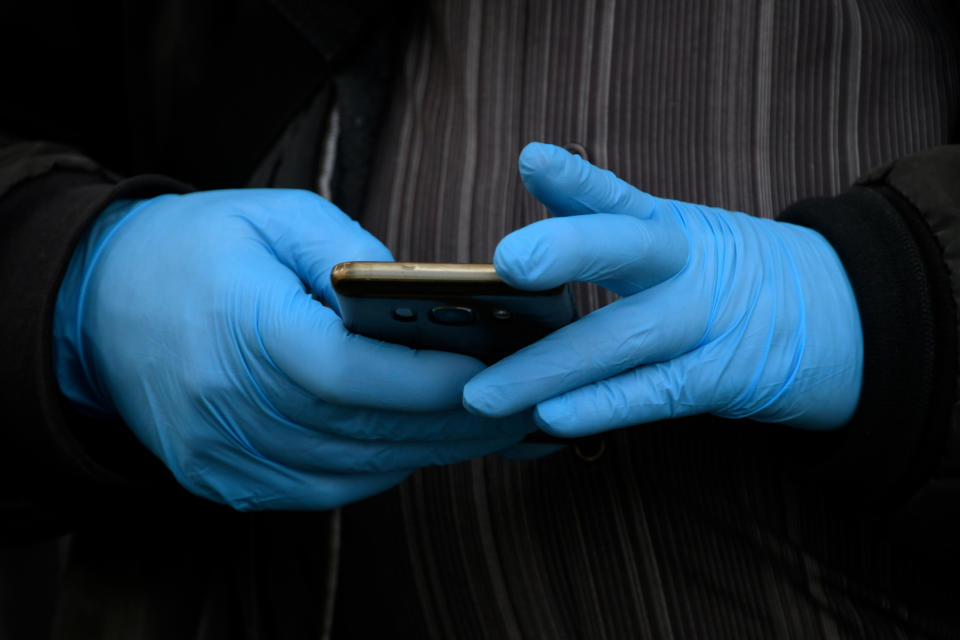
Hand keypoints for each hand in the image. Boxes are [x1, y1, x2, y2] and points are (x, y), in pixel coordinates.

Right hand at [55, 189, 532, 509]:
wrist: (100, 305)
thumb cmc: (198, 248)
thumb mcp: (278, 218)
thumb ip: (355, 256)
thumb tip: (430, 303)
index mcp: (244, 330)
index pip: (351, 373)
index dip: (428, 379)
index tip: (492, 372)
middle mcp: (233, 407)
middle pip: (365, 430)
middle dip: (454, 423)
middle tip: (522, 409)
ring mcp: (227, 455)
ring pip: (354, 470)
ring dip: (429, 451)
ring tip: (490, 427)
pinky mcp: (228, 480)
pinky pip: (325, 488)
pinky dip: (382, 467)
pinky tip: (422, 443)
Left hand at [463, 143, 862, 435]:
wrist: (840, 316)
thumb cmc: (726, 279)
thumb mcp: (680, 241)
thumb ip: (606, 239)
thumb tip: (516, 254)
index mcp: (669, 227)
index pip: (616, 197)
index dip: (574, 179)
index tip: (531, 159)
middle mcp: (687, 266)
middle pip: (628, 248)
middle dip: (568, 249)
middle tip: (508, 260)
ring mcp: (706, 323)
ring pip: (624, 338)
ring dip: (547, 368)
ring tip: (483, 394)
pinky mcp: (721, 378)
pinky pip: (653, 394)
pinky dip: (600, 406)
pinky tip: (551, 416)